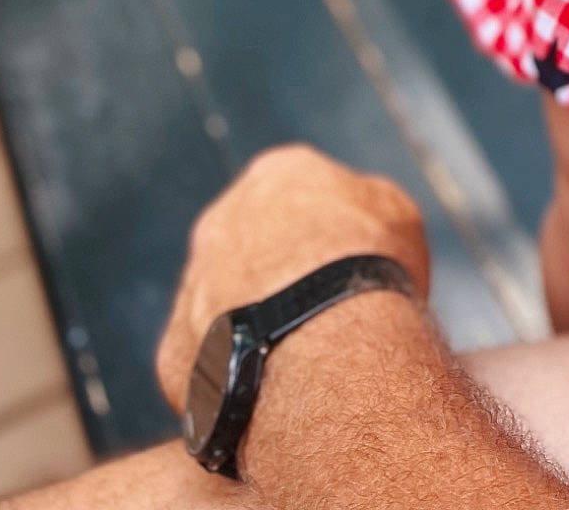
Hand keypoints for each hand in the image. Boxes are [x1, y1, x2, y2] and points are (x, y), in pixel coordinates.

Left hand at [155, 145, 429, 411]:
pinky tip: (268, 394)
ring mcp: (190, 286)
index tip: (346, 262)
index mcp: (277, 174)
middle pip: (249, 245)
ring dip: (250, 325)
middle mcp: (220, 220)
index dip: (326, 230)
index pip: (296, 192)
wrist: (325, 344)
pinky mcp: (173, 352)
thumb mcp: (395, 213)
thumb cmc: (369, 270)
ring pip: (219, 305)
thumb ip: (363, 206)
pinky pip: (206, 363)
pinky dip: (231, 376)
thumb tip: (354, 221)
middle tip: (317, 313)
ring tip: (297, 363)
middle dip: (277, 273)